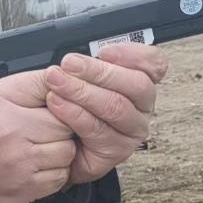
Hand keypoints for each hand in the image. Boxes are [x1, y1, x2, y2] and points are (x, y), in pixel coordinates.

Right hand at [0, 71, 74, 202]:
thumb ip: (24, 84)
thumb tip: (57, 76)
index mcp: (8, 118)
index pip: (60, 106)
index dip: (57, 105)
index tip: (46, 107)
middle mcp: (18, 147)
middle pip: (67, 133)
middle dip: (59, 128)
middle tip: (40, 127)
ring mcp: (23, 174)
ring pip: (66, 158)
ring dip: (58, 151)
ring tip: (35, 146)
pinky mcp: (24, 194)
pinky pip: (57, 181)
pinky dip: (52, 172)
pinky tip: (33, 165)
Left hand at [43, 43, 168, 183]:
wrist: (49, 144)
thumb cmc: (63, 107)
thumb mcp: (71, 78)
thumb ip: (83, 65)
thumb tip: (80, 56)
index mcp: (136, 83)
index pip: (152, 64)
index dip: (133, 55)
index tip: (104, 51)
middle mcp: (141, 107)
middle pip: (137, 84)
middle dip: (99, 72)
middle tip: (69, 64)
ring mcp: (132, 131)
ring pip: (117, 107)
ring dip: (83, 92)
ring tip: (57, 83)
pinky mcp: (116, 151)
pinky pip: (99, 130)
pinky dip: (75, 115)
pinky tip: (58, 105)